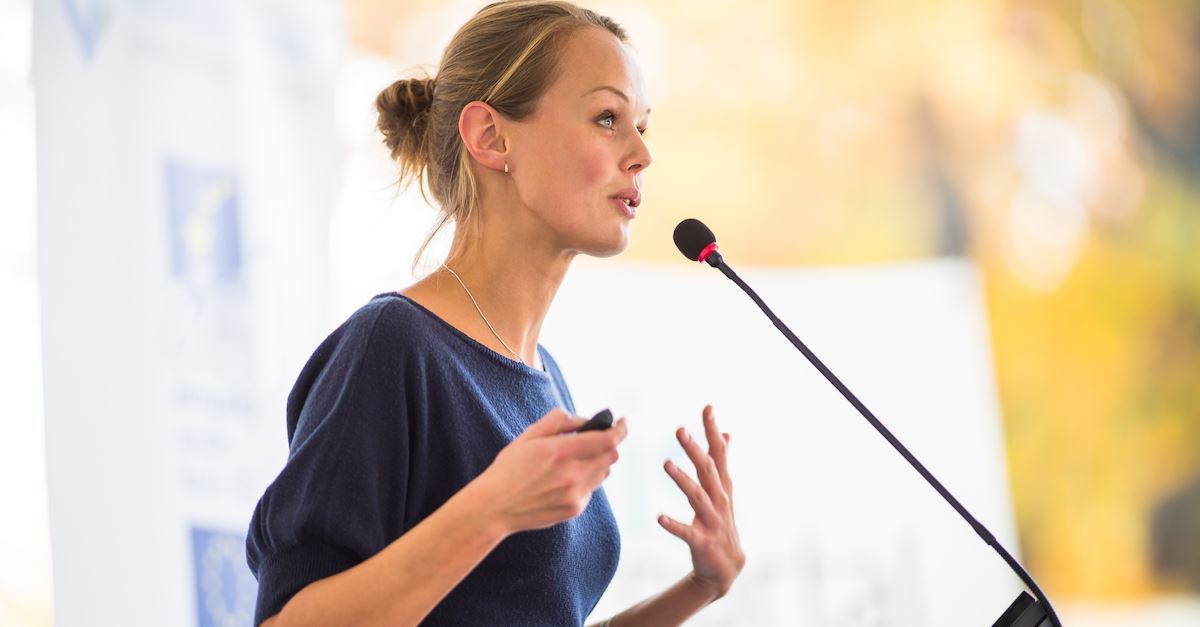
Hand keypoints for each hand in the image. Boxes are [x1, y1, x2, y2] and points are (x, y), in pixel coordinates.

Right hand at [475, 408, 626, 533]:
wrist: (495, 507)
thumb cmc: (508, 468)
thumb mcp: (529, 436)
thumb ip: (559, 421)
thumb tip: (585, 420)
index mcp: (560, 452)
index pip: (608, 440)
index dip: (621, 429)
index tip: (623, 422)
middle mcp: (572, 475)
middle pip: (611, 456)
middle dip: (608, 444)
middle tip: (596, 438)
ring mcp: (575, 495)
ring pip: (604, 472)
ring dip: (597, 461)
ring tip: (575, 459)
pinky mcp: (574, 509)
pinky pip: (591, 489)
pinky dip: (585, 479)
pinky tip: (564, 479)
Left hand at [659, 404, 744, 599]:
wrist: (727, 567)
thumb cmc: (721, 522)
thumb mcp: (724, 490)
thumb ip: (722, 461)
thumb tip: (726, 432)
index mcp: (722, 486)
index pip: (719, 453)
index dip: (712, 431)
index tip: (707, 407)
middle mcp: (720, 499)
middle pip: (708, 470)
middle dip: (695, 450)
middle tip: (680, 430)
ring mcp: (712, 521)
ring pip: (697, 497)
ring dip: (682, 480)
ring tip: (666, 464)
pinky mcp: (702, 541)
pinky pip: (686, 532)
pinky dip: (674, 525)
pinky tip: (659, 518)